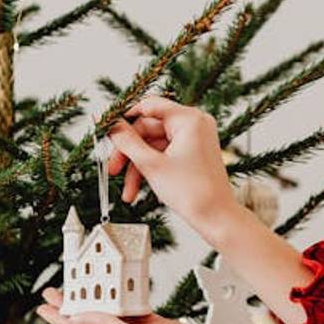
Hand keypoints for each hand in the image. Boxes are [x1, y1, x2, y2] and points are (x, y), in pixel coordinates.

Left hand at [34, 287, 271, 323]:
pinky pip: (135, 308)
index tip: (42, 305)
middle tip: (56, 288)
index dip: (59, 318)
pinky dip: (126, 296)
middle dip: (72, 303)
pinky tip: (122, 288)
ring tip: (84, 282)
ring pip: (112, 310)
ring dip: (97, 297)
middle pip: (90, 317)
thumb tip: (76, 317)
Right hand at [105, 96, 237, 235]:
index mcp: (188, 118)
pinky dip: (151, 169)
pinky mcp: (193, 152)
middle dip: (129, 154)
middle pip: (148, 129)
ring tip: (128, 191)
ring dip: (138, 167)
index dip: (125, 118)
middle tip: (113, 169)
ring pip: (153, 146)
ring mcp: (194, 138)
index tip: (108, 130)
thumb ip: (127, 141)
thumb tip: (111, 125)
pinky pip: (164, 154)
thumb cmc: (193, 192)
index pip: (148, 106)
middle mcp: (194, 123)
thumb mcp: (151, 164)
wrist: (216, 218)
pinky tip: (138, 189)